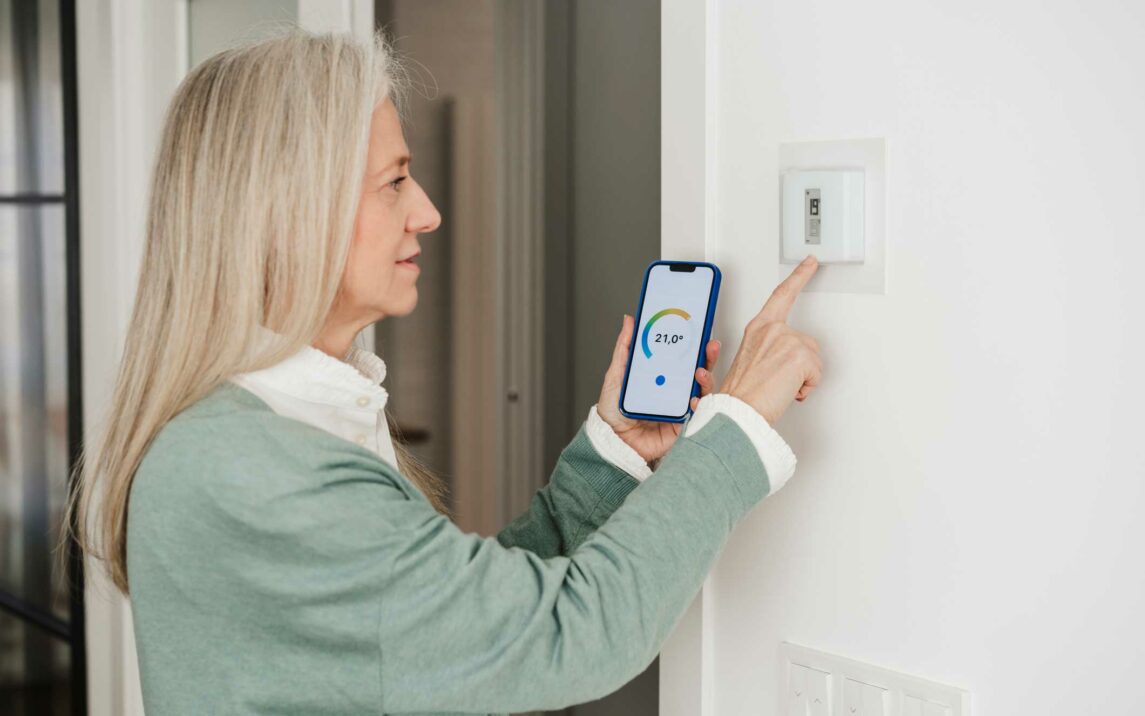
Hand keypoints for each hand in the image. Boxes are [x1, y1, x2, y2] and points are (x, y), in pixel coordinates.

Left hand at [595, 313, 721, 462]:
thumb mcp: (616, 375)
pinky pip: (698, 414)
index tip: (699, 330)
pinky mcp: (684, 426)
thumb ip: (625, 348)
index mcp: (662, 377)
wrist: (612, 441)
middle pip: (699, 371)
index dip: (694, 344)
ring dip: (706, 379)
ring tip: (699, 373)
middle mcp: (675, 391)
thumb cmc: (614, 412)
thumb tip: (630, 321)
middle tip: (709, 346)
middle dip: (709, 357)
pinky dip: (699, 406)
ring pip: (703, 391)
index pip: (683, 357)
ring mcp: (681, 407)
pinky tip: (693, 399)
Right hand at [717, 255, 822, 424]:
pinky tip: (788, 391)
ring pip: (813, 359)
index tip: (809, 263)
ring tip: (779, 387)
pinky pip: (817, 374)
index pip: (781, 295)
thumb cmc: (740, 395)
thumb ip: (771, 351)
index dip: (798, 277)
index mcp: (758, 328)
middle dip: (801, 364)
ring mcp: (786, 340)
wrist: (736, 413)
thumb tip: (786, 363)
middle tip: (778, 380)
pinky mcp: (799, 355)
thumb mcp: (750, 363)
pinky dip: (807, 387)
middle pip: (806, 342)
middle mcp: (772, 329)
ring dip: (803, 377)